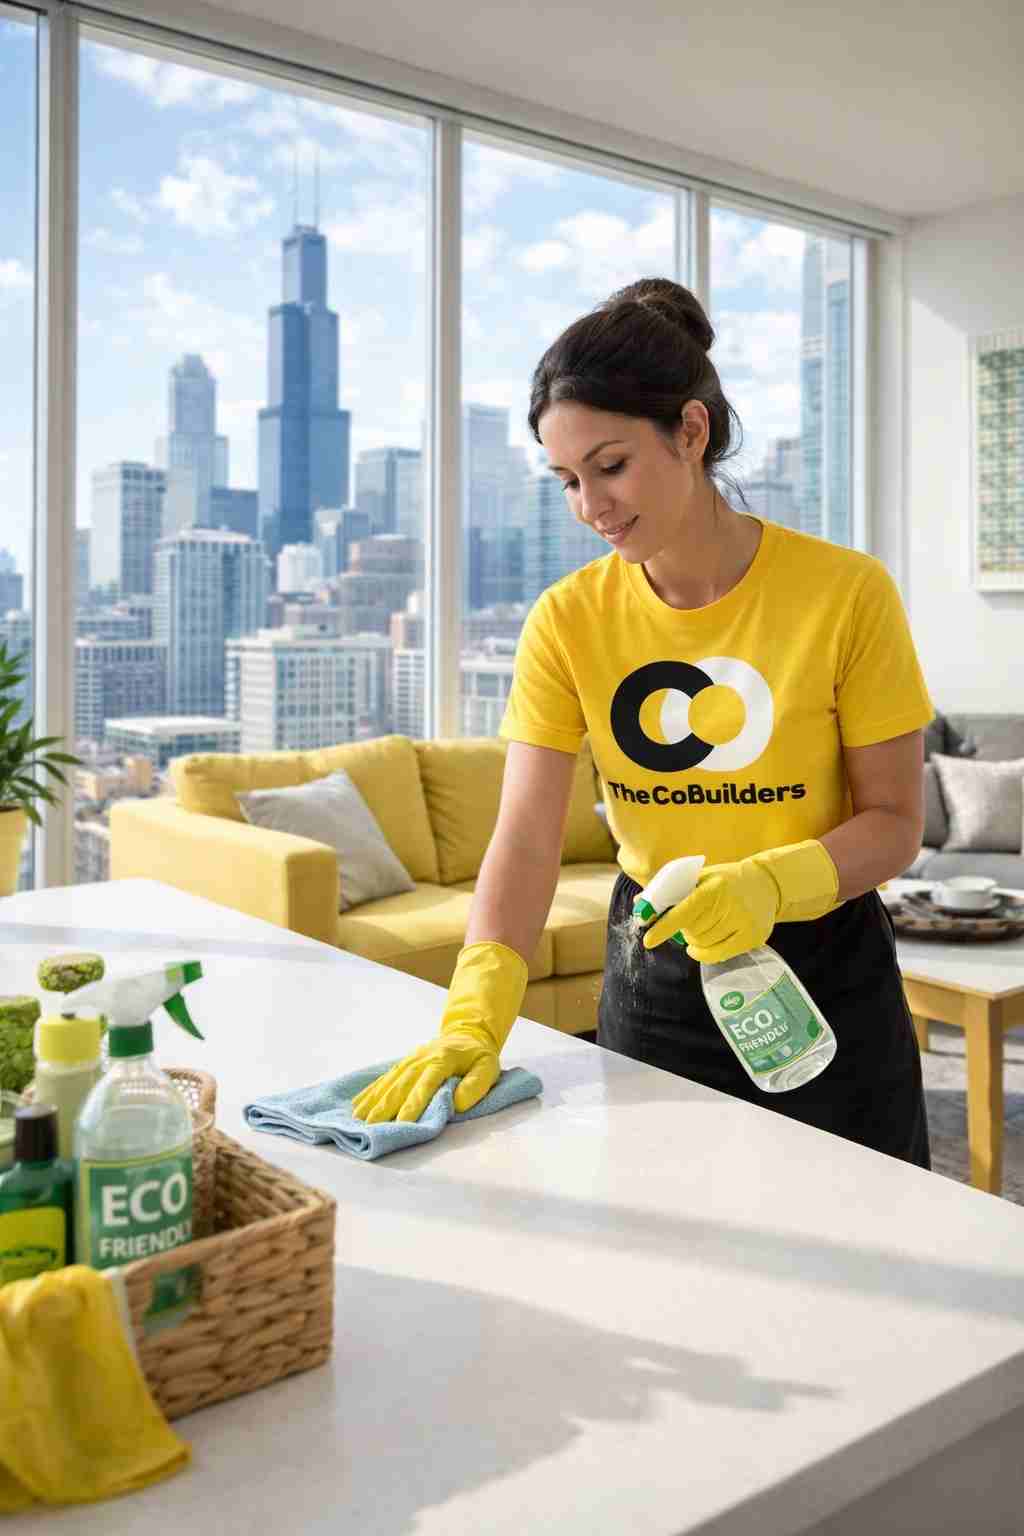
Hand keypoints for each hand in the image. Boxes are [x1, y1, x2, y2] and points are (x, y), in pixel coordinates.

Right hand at [351, 940, 528, 1122]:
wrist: (466, 1033)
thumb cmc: (478, 1056)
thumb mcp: (488, 1068)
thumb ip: (476, 1085)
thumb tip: (458, 1104)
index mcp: (443, 1059)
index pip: (427, 1082)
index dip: (415, 1102)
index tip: (403, 1121)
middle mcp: (422, 1058)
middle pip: (402, 1083)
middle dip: (387, 1105)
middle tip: (373, 1125)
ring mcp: (410, 1060)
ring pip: (390, 1081)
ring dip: (374, 1099)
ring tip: (360, 1118)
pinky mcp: (403, 1064)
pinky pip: (385, 1078)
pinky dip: (371, 1091)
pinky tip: (358, 1104)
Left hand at [641, 839, 838, 963]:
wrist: (766, 884)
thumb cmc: (725, 881)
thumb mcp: (700, 877)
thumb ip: (670, 890)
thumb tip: (639, 905)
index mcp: (715, 887)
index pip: (685, 910)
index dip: (665, 926)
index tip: (648, 940)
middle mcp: (731, 905)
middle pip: (692, 931)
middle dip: (682, 929)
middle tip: (688, 921)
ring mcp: (744, 923)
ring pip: (703, 944)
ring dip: (694, 940)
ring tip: (702, 926)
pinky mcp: (753, 938)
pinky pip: (718, 955)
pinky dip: (703, 954)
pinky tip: (699, 947)